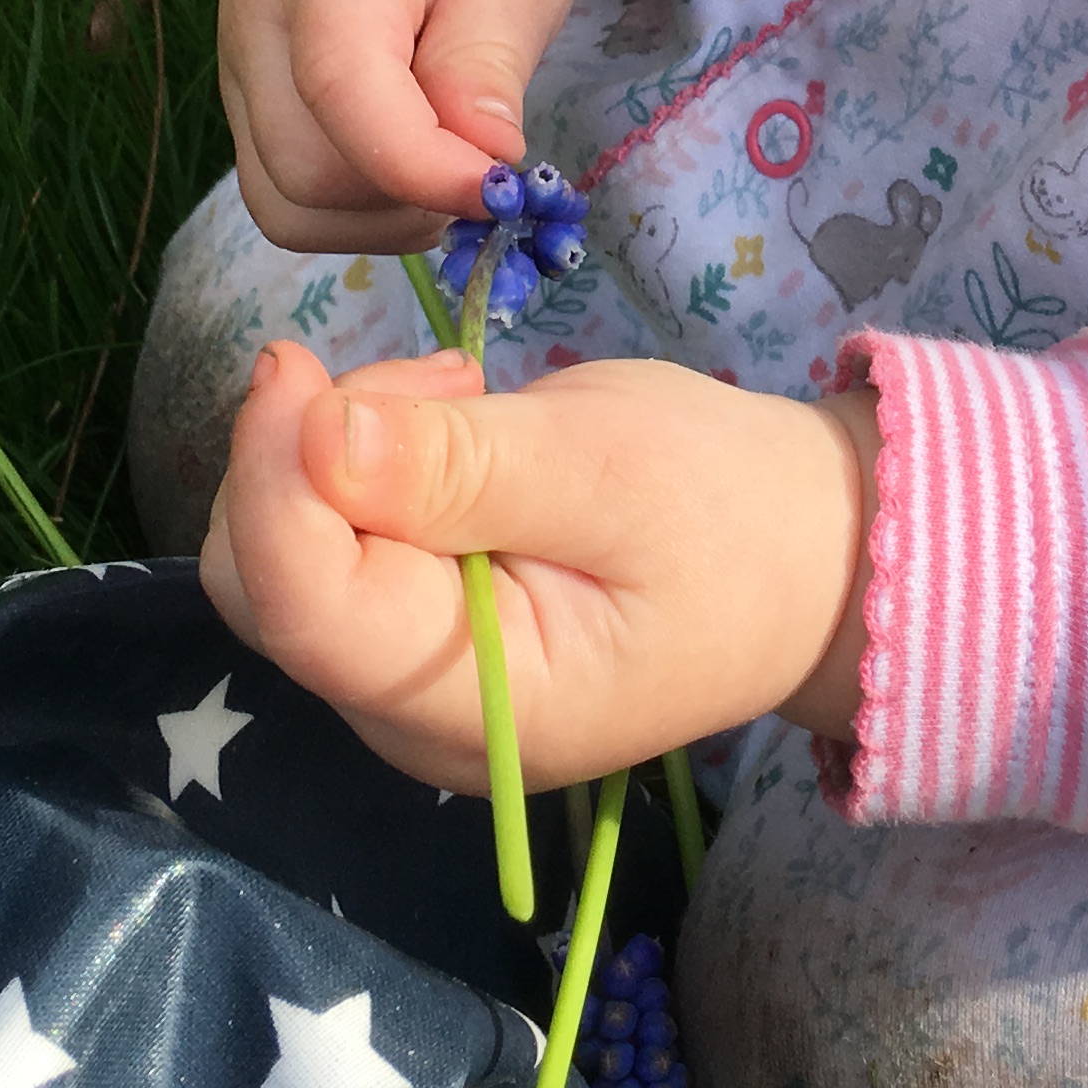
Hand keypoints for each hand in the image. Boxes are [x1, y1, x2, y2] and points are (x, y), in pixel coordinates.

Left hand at [200, 340, 879, 790]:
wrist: (819, 560)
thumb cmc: (734, 513)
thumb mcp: (609, 464)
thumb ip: (459, 464)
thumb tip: (313, 435)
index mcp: (480, 708)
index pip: (304, 606)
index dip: (271, 478)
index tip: (295, 364)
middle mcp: (415, 723)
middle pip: (269, 586)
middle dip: (309, 458)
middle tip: (441, 380)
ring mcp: (408, 689)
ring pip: (285, 562)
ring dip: (338, 455)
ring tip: (464, 397)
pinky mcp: (413, 640)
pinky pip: (333, 553)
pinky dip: (363, 473)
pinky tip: (454, 435)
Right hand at [217, 0, 612, 251]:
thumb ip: (490, 52)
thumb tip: (481, 166)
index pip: (341, 85)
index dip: (420, 164)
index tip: (502, 188)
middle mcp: (254, 13)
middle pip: (304, 169)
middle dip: (409, 195)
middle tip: (488, 161)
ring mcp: (238, 61)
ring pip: (285, 202)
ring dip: (383, 213)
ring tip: (451, 155)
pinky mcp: (247, 97)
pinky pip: (284, 194)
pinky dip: (357, 208)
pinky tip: (413, 159)